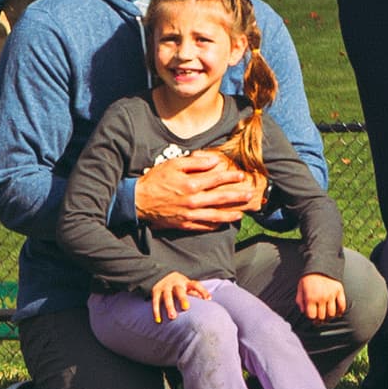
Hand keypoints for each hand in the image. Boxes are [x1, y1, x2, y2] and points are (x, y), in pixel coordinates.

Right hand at [132, 154, 263, 232]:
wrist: (137, 201)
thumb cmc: (155, 180)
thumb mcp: (174, 165)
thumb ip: (195, 162)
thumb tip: (214, 161)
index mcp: (191, 184)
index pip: (217, 180)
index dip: (231, 177)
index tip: (242, 176)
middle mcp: (193, 200)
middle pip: (221, 199)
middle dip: (238, 197)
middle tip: (250, 195)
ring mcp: (189, 215)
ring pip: (215, 215)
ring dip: (230, 214)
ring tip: (241, 213)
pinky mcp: (184, 225)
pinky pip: (203, 226)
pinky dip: (214, 225)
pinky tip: (222, 224)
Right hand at [150, 271, 206, 321]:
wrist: (162, 274)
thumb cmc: (180, 285)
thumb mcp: (188, 287)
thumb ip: (196, 294)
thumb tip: (206, 301)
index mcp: (186, 282)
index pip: (196, 285)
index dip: (203, 291)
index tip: (208, 299)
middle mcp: (175, 283)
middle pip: (179, 290)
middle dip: (182, 298)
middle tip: (186, 308)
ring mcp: (165, 287)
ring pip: (167, 296)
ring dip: (169, 306)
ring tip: (172, 317)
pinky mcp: (156, 291)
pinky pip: (155, 301)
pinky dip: (156, 311)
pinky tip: (158, 320)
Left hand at [298, 270, 347, 323]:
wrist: (320, 265)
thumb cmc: (308, 278)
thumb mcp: (300, 289)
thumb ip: (300, 301)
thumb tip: (303, 312)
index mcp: (311, 297)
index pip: (312, 316)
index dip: (312, 319)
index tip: (312, 317)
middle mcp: (322, 297)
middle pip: (322, 316)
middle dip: (320, 320)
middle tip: (319, 320)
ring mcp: (332, 294)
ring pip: (332, 313)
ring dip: (329, 317)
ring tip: (327, 317)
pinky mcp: (339, 291)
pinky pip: (342, 305)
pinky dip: (340, 311)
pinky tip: (337, 313)